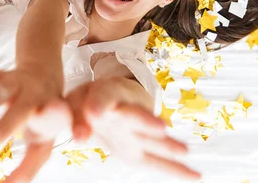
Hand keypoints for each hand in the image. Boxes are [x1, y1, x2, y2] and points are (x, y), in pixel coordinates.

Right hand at [0, 69, 67, 182]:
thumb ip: (27, 167)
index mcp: (47, 120)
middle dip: (6, 124)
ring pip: (6, 88)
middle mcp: (34, 99)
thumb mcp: (42, 141)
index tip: (18, 170)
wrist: (45, 75)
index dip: (36, 146)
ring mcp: (18, 85)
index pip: (45, 133)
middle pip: (22, 110)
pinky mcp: (2, 76)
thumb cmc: (43, 115)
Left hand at [66, 79, 200, 180]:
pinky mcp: (141, 149)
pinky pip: (160, 161)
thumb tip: (79, 138)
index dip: (99, 104)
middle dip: (145, 122)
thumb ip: (75, 120)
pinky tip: (196, 175)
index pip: (102, 98)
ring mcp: (137, 131)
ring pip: (153, 138)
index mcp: (105, 95)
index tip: (96, 112)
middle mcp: (125, 111)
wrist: (104, 98)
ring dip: (167, 144)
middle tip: (160, 127)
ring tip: (184, 150)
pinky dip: (178, 169)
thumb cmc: (86, 101)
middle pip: (135, 115)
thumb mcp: (74, 104)